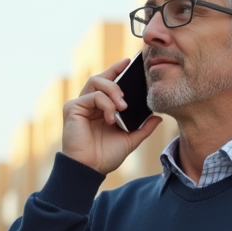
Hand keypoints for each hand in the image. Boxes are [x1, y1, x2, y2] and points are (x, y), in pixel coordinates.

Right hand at [62, 59, 162, 174]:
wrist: (90, 169)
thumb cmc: (106, 155)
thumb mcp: (131, 139)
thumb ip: (143, 127)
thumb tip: (158, 117)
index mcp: (101, 107)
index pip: (109, 82)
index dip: (117, 69)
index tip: (130, 62)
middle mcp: (89, 103)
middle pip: (101, 77)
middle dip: (117, 77)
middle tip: (128, 91)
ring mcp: (80, 104)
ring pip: (96, 82)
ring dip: (112, 90)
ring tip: (123, 106)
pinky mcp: (72, 108)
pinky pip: (92, 96)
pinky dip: (105, 104)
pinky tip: (111, 118)